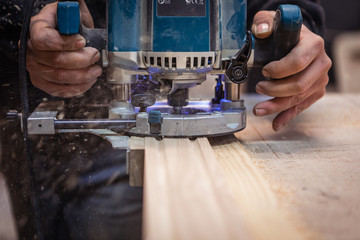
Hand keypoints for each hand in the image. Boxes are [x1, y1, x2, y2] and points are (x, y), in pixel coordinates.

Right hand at [26, 1, 101, 97]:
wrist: (65, 37)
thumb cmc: (68, 26)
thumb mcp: (71, 13)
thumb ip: (73, 12)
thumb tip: (75, 9)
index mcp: (37, 28)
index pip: (44, 39)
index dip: (65, 43)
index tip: (83, 41)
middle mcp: (31, 49)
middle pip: (55, 61)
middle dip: (81, 60)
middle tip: (95, 55)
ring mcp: (35, 67)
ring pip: (59, 77)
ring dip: (83, 75)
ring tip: (96, 70)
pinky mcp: (42, 81)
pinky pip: (60, 89)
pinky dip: (78, 87)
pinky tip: (88, 80)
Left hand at [251, 11, 331, 130]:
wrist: (296, 40)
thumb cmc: (283, 32)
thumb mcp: (271, 21)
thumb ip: (263, 23)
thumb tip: (261, 31)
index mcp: (313, 45)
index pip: (298, 62)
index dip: (279, 70)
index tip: (264, 71)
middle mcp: (321, 63)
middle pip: (299, 85)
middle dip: (275, 90)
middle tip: (258, 88)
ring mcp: (320, 79)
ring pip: (299, 98)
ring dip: (277, 106)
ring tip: (258, 109)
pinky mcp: (315, 91)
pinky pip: (301, 106)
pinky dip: (287, 116)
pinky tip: (276, 123)